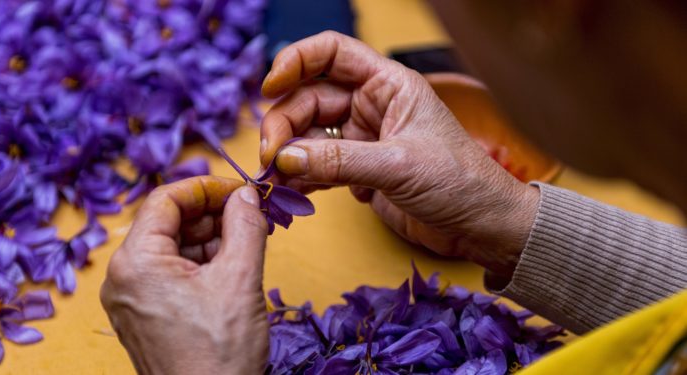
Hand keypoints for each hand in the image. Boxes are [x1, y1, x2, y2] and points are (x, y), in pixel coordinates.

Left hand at [100, 176, 268, 374]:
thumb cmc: (219, 356)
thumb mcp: (240, 279)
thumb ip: (245, 225)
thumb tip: (246, 194)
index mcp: (135, 263)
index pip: (164, 199)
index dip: (205, 188)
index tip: (239, 191)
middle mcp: (123, 279)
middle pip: (167, 223)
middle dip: (211, 215)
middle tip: (250, 216)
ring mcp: (131, 300)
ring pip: (172, 249)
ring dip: (210, 239)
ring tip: (248, 243)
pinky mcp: (145, 317)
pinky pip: (171, 274)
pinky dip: (202, 264)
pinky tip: (232, 267)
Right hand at [260, 31, 538, 277]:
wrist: (481, 227)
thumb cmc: (459, 182)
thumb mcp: (398, 166)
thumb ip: (339, 160)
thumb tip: (284, 159)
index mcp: (388, 85)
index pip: (331, 53)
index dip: (295, 62)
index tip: (269, 89)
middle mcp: (372, 106)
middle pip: (309, 98)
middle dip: (284, 124)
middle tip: (271, 158)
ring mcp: (363, 139)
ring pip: (309, 134)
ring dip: (288, 154)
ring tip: (274, 179)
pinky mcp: (359, 171)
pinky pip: (318, 165)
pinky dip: (301, 177)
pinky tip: (290, 191)